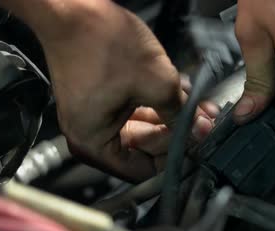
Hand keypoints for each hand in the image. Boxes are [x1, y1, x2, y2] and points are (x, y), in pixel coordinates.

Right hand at [1, 0, 216, 180]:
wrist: (72, 8)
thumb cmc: (99, 42)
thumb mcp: (156, 84)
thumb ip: (181, 114)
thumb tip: (199, 130)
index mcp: (94, 142)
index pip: (144, 170)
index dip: (173, 159)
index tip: (195, 148)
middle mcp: (91, 134)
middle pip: (145, 148)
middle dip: (177, 134)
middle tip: (203, 124)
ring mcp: (96, 115)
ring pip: (144, 126)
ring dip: (173, 117)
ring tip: (200, 108)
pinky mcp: (101, 96)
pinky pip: (135, 109)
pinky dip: (158, 104)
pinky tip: (183, 95)